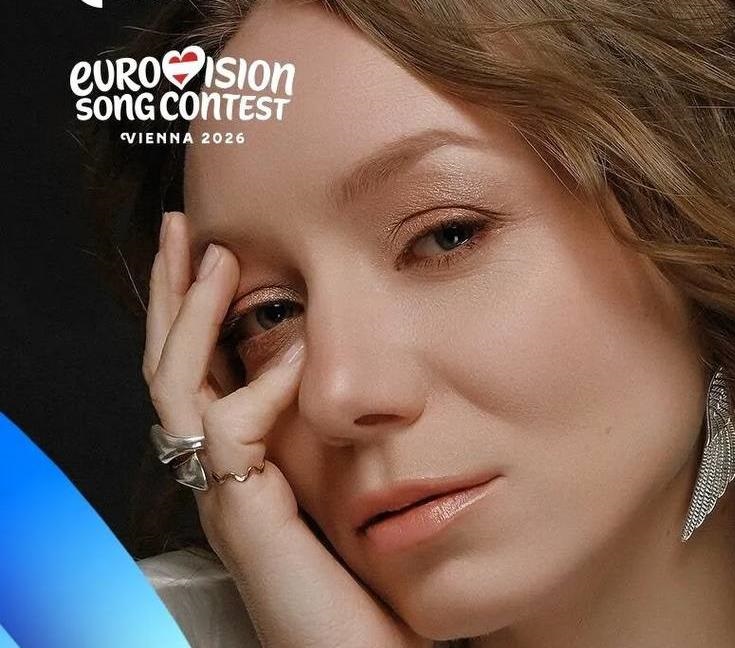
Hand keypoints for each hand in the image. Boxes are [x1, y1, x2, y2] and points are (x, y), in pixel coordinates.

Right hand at [143, 211, 430, 647]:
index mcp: (242, 460)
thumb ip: (340, 427)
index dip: (198, 308)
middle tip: (183, 230)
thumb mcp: (349, 478)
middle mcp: (220, 475)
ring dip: (195, 318)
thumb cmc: (370, 573)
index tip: (215, 247)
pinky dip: (259, 386)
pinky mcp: (245, 519)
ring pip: (178, 389)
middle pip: (171, 367)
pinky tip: (295, 352)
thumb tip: (352, 361)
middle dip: (176, 294)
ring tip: (218, 258)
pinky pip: (230, 436)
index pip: (201, 367)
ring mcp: (225, 497)